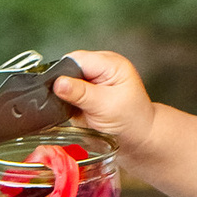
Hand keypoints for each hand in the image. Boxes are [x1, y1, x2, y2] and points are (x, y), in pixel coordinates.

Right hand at [52, 48, 159, 164]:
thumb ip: (81, 93)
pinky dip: (66, 101)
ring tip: (78, 107)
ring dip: (65, 94)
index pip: (78, 59)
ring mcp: (93, 79)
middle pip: (69, 67)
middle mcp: (101, 67)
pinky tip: (76, 110)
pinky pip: (68, 92)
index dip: (65, 73)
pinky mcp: (86, 92)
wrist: (137, 137)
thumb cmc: (132, 120)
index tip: (60, 90)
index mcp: (111, 63)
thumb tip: (58, 83)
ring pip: (66, 80)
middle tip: (73, 102)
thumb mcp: (106, 106)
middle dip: (65, 85)